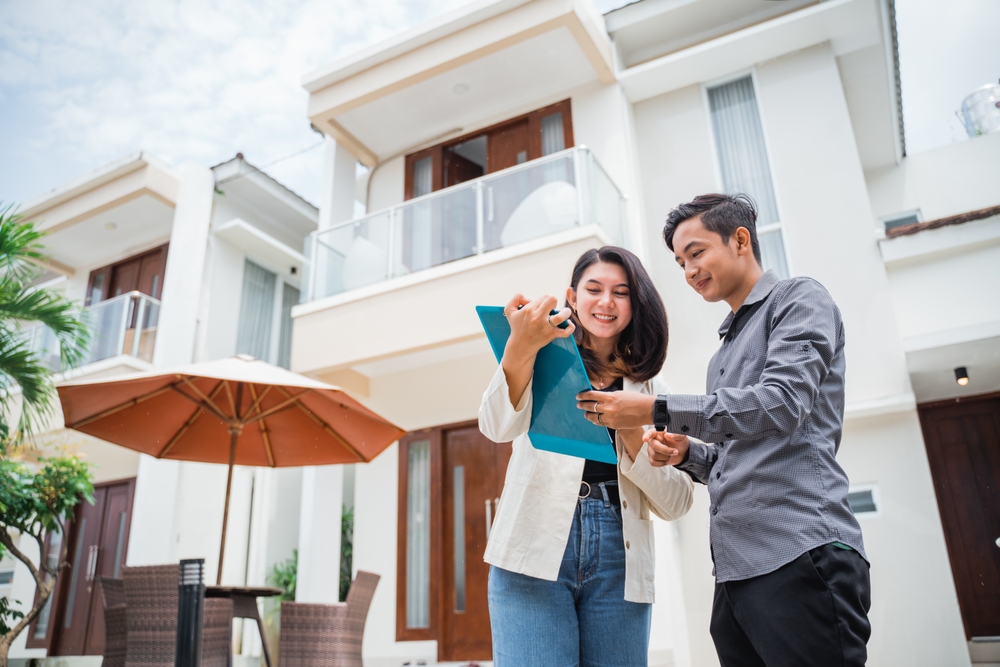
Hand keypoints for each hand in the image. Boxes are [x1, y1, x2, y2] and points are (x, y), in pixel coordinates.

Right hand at [501, 293, 574, 407]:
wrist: (520, 346)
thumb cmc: (517, 327)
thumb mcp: (509, 310)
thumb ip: (516, 298)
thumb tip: (528, 297)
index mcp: (529, 310)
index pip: (543, 297)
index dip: (544, 299)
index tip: (541, 306)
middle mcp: (537, 317)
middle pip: (552, 300)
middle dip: (553, 301)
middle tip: (551, 308)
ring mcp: (545, 327)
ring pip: (561, 316)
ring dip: (565, 312)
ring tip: (564, 313)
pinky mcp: (551, 335)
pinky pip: (565, 332)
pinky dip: (570, 328)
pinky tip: (569, 324)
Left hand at [576, 391, 654, 429]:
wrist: (647, 410)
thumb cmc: (635, 400)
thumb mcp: (620, 394)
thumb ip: (608, 396)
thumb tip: (598, 397)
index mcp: (610, 397)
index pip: (591, 395)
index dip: (582, 395)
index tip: (578, 396)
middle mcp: (608, 407)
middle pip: (589, 406)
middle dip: (582, 405)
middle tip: (579, 404)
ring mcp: (610, 417)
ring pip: (593, 417)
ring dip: (588, 415)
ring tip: (586, 414)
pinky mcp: (614, 425)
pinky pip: (601, 423)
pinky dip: (597, 421)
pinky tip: (595, 419)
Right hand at [643, 430, 689, 466]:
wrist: (682, 452)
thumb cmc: (679, 442)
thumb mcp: (681, 437)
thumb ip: (676, 434)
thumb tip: (668, 435)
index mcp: (658, 433)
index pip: (649, 433)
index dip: (646, 436)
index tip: (645, 439)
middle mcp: (653, 440)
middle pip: (654, 446)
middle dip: (666, 451)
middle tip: (675, 451)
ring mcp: (651, 449)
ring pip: (654, 455)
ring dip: (666, 457)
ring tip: (671, 454)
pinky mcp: (652, 458)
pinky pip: (653, 462)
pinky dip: (662, 463)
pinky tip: (667, 460)